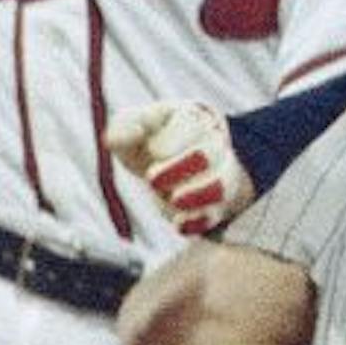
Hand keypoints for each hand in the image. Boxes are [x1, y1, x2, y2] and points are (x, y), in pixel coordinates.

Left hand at [105, 99, 251, 235]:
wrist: (169, 161)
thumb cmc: (148, 138)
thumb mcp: (131, 125)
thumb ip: (124, 127)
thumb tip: (136, 132)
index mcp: (193, 120)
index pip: (192, 127)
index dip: (173, 140)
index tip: (152, 150)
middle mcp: (212, 147)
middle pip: (209, 155)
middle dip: (181, 167)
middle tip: (151, 178)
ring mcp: (217, 177)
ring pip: (221, 186)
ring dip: (198, 195)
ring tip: (174, 200)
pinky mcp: (214, 206)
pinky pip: (214, 216)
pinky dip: (199, 221)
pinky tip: (179, 224)